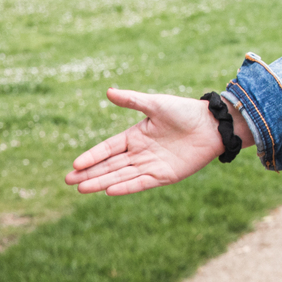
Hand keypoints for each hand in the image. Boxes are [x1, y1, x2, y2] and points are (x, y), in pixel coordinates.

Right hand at [64, 88, 249, 194]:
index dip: (92, 156)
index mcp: (136, 136)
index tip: (74, 164)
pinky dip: (126, 187)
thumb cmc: (185, 111)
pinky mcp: (165, 176)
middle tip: (68, 181)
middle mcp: (140, 153)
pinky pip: (141, 182)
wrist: (212, 124)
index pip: (108, 148)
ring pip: (121, 175)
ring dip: (102, 182)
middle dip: (90, 173)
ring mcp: (151, 165)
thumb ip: (132, 100)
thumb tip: (108, 91)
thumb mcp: (156, 104)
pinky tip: (110, 191)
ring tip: (82, 189)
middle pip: (110, 165)